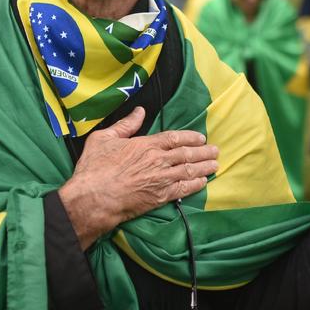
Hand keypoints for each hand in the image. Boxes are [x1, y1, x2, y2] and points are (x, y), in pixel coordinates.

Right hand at [58, 107, 218, 249]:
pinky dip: (195, 185)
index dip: (190, 137)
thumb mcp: (104, 138)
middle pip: (186, 154)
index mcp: (146, 145)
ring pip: (189, 171)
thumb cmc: (95, 167)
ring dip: (204, 167)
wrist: (94, 198)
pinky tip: (203, 182)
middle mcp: (158, 161)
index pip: (174, 138)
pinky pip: (183, 190)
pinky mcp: (160, 197)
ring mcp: (161, 180)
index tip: (201, 138)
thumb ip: (125, 125)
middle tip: (215, 150)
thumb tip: (140, 111)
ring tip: (215, 165)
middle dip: (203, 152)